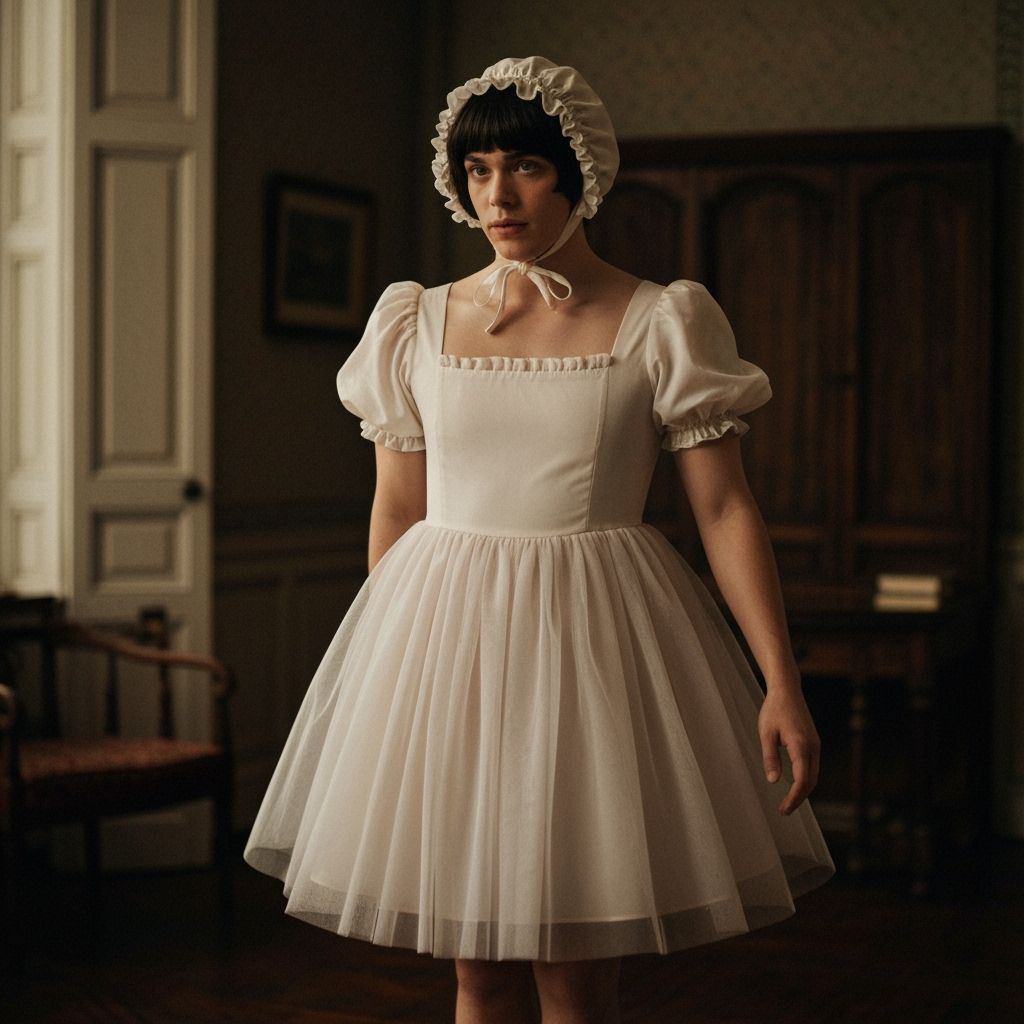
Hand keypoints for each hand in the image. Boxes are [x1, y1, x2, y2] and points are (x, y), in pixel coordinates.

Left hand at [758, 685, 820, 814]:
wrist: (787, 690)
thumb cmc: (774, 709)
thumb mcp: (766, 733)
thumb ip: (770, 757)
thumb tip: (774, 781)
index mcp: (801, 746)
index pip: (802, 780)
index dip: (794, 798)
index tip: (783, 809)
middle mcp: (813, 747)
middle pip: (811, 781)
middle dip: (799, 798)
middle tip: (784, 810)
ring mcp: (815, 745)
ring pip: (814, 775)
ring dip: (803, 790)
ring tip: (788, 802)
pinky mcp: (813, 742)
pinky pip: (812, 766)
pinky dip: (806, 779)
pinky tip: (795, 785)